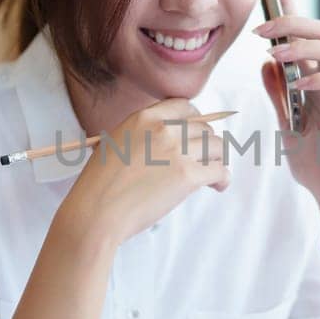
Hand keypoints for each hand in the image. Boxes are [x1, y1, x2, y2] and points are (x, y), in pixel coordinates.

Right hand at [61, 98, 230, 246]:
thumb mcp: (116, 142)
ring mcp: (178, 151)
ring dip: (216, 160)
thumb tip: (171, 139)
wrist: (97, 211)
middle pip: (204, 128)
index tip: (196, 133)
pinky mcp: (188, 175)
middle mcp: (164, 129)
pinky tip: (217, 186)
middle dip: (207, 144)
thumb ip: (144, 134)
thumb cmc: (100, 185)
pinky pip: (219, 171)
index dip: (196, 120)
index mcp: (144, 117)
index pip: (185, 107)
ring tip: (211, 174)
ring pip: (217, 147)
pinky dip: (222, 179)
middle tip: (203, 160)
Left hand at [257, 0, 319, 237]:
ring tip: (275, 54)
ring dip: (302, 45)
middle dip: (293, 21)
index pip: (303, 33)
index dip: (290, 4)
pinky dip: (316, 78)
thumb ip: (278, 92)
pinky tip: (296, 85)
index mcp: (312, 77)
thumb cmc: (314, 159)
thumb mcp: (285, 122)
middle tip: (261, 30)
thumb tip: (265, 62)